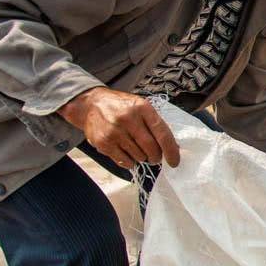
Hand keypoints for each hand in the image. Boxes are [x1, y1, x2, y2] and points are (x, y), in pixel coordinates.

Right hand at [59, 86, 180, 170]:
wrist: (92, 104)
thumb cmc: (121, 107)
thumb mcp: (141, 107)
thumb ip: (156, 124)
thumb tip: (173, 147)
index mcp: (142, 108)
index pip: (162, 133)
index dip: (171, 151)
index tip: (174, 162)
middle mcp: (128, 119)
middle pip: (151, 148)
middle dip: (156, 157)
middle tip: (154, 157)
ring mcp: (114, 132)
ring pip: (139, 157)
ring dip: (142, 157)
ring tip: (136, 148)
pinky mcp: (104, 143)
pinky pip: (125, 162)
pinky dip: (130, 161)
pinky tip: (126, 152)